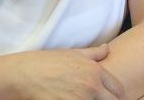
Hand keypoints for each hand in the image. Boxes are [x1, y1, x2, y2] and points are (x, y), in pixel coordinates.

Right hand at [9, 44, 123, 99]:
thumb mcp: (72, 53)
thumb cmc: (47, 62)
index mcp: (95, 71)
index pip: (118, 89)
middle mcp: (91, 86)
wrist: (24, 74)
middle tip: (97, 99)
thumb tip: (107, 48)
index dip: (116, 95)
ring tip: (82, 98)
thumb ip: (94, 53)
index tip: (110, 97)